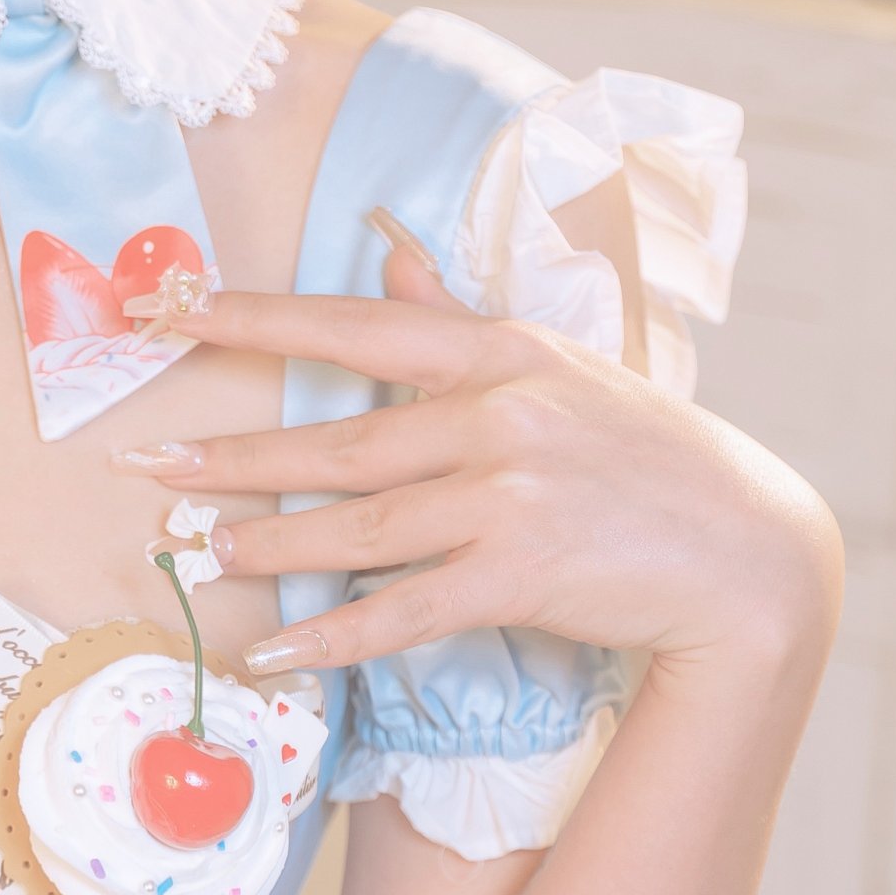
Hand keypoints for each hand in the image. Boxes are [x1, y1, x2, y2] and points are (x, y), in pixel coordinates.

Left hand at [117, 234, 837, 676]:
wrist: (746, 549)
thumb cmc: (645, 454)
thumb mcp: (559, 363)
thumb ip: (459, 315)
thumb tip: (386, 244)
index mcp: (501, 351)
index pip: (357, 323)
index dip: (257, 317)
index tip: (174, 311)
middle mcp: (499, 413)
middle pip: (339, 438)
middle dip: (233, 455)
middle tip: (150, 468)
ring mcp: (510, 495)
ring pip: (357, 525)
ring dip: (270, 543)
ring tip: (202, 551)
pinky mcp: (520, 574)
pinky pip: (401, 609)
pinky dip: (331, 635)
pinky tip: (273, 650)